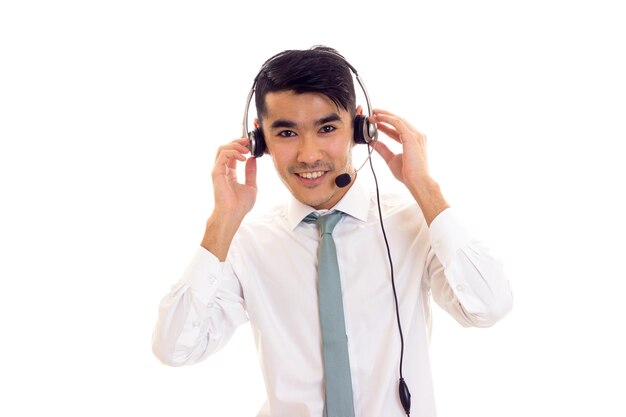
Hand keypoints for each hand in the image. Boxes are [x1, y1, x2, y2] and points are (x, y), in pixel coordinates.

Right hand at [211, 138, 256, 218]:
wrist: (233, 214)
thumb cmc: (240, 205)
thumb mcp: (251, 185)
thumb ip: (251, 172)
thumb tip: (253, 159)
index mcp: (229, 173)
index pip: (232, 154)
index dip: (241, 147)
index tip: (251, 145)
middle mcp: (222, 170)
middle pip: (226, 148)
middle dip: (237, 142)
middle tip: (248, 141)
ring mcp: (218, 170)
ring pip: (222, 148)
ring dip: (235, 145)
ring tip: (246, 148)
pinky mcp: (216, 172)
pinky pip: (223, 155)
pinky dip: (234, 152)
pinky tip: (243, 158)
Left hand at [369, 109, 448, 224]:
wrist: (417, 181)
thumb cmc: (408, 174)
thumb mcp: (391, 159)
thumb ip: (383, 149)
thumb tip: (373, 143)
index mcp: (414, 142)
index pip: (398, 129)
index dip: (386, 125)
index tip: (376, 122)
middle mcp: (417, 136)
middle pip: (399, 121)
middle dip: (385, 116)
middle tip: (373, 113)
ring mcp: (416, 135)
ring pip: (398, 120)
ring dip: (385, 115)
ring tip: (373, 113)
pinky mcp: (412, 136)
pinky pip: (397, 123)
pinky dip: (387, 119)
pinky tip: (378, 118)